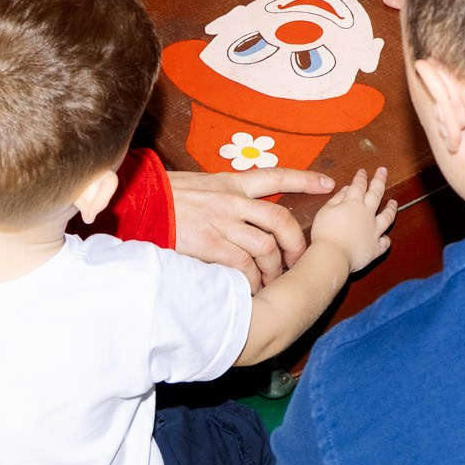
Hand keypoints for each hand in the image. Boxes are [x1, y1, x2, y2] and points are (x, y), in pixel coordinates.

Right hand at [170, 167, 332, 287]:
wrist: (136, 202)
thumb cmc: (164, 197)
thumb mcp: (199, 186)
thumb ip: (223, 199)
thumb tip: (242, 216)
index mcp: (231, 182)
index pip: (275, 176)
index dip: (304, 180)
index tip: (327, 184)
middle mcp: (232, 200)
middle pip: (280, 220)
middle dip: (296, 244)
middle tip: (299, 261)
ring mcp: (222, 221)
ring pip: (265, 247)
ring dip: (274, 269)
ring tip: (273, 283)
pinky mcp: (210, 243)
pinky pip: (243, 266)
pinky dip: (251, 280)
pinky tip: (251, 288)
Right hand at [308, 167, 397, 272]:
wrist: (332, 256)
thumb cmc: (325, 233)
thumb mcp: (325, 211)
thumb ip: (337, 199)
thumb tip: (347, 189)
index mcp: (353, 204)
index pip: (359, 185)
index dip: (361, 177)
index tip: (363, 171)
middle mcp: (367, 214)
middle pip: (376, 194)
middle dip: (380, 180)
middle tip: (383, 171)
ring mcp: (374, 231)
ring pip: (387, 216)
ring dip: (391, 208)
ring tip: (394, 202)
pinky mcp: (375, 247)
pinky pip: (384, 242)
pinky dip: (385, 239)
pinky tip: (386, 237)